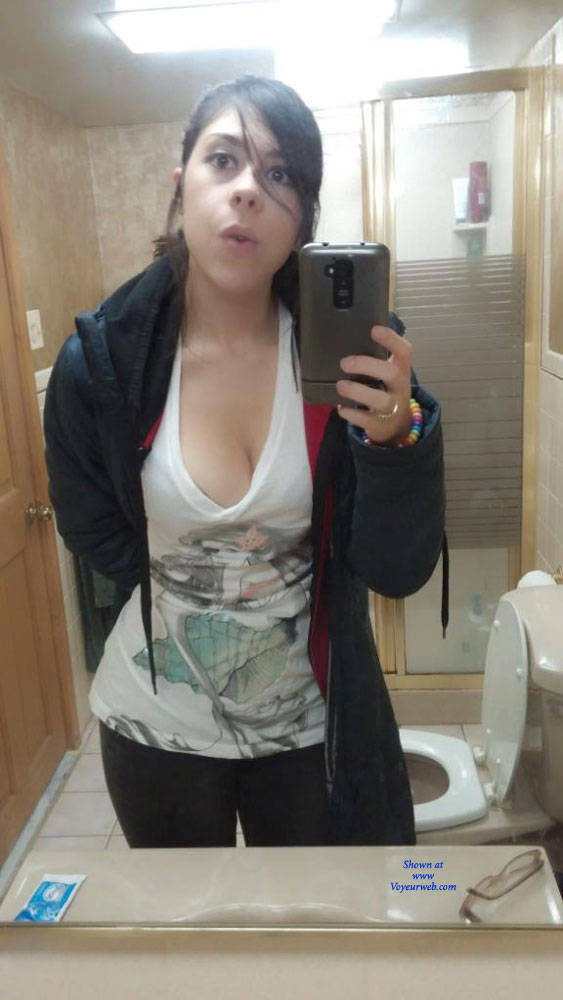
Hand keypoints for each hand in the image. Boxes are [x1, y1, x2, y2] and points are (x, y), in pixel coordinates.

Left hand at [336, 325, 412, 444]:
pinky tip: (341, 407)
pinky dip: (351, 413)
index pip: (404, 351)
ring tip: (340, 385)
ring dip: (357, 391)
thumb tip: (347, 338)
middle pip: (391, 373)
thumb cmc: (387, 390)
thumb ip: (375, 358)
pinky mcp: (380, 424)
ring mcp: (392, 408)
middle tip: (344, 362)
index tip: (374, 330)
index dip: (391, 339)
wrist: (397, 425)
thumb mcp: (388, 374)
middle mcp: (400, 387)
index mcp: (401, 370)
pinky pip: (365, 420)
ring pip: (379, 399)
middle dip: (367, 365)